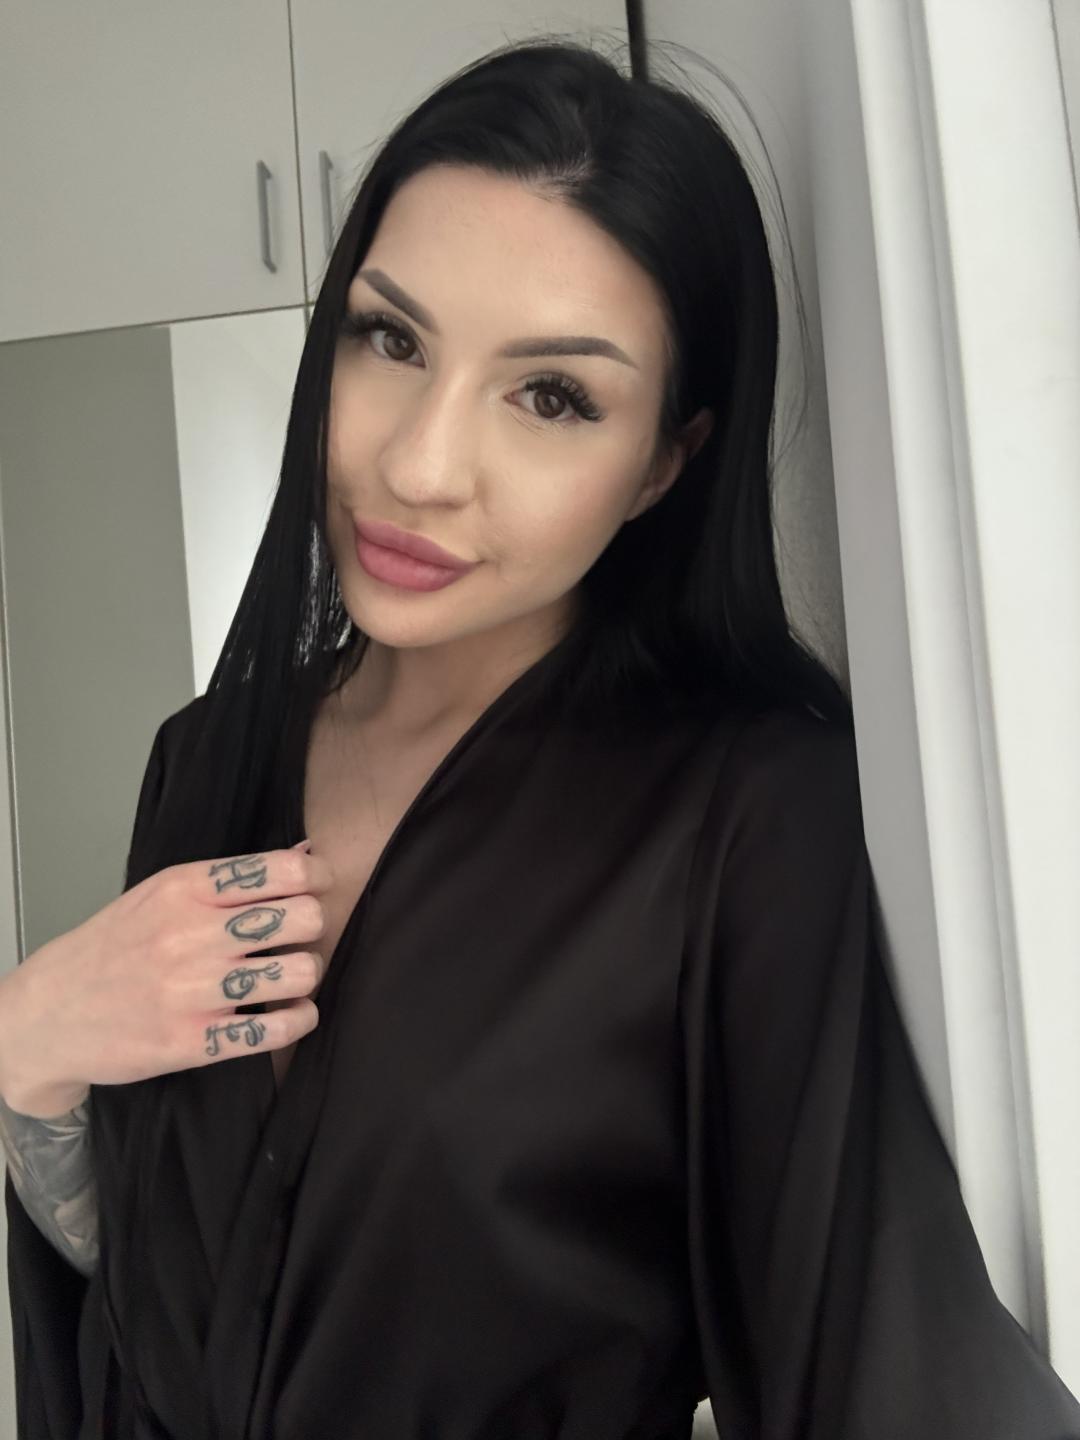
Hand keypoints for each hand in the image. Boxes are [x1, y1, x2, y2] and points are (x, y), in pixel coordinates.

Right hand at [0, 841, 331, 1117]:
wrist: (49, 1014)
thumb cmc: (113, 947)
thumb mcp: (160, 894)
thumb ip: (230, 878)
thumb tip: (305, 854)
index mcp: (186, 888)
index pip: (283, 871)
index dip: (316, 880)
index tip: (315, 891)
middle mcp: (192, 933)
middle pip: (303, 918)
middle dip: (313, 927)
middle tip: (299, 938)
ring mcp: (193, 989)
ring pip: (300, 972)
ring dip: (306, 975)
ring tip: (290, 977)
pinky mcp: (194, 1041)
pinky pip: (277, 1028)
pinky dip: (299, 1019)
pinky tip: (290, 1013)